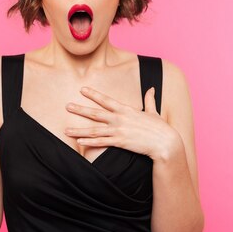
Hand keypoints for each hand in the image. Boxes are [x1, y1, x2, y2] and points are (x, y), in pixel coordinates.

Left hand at [64, 86, 182, 161]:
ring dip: (79, 130)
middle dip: (80, 110)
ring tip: (66, 130)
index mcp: (126, 110)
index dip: (93, 94)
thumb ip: (150, 100)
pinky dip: (89, 142)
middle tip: (67, 106)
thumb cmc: (160, 128)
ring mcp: (119, 131)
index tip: (82, 90)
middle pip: (95, 114)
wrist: (165, 142)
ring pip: (94, 130)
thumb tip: (152, 89)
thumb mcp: (154, 111)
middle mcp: (119, 119)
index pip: (106, 100)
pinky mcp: (120, 142)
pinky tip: (79, 141)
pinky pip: (101, 142)